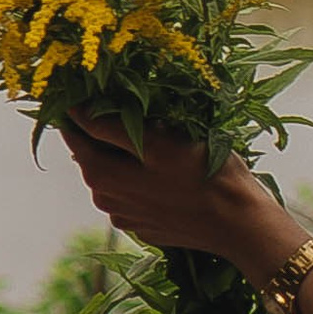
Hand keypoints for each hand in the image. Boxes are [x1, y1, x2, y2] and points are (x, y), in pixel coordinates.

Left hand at [59, 115, 284, 273]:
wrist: (238, 223)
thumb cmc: (203, 174)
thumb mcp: (157, 141)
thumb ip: (109, 127)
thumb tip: (74, 110)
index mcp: (101, 175)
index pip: (74, 133)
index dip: (81, 108)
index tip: (97, 87)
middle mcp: (105, 199)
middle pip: (95, 153)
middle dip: (109, 130)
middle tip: (141, 108)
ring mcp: (125, 216)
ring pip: (116, 172)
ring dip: (128, 154)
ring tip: (161, 138)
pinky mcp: (145, 225)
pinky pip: (134, 192)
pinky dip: (143, 177)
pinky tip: (170, 171)